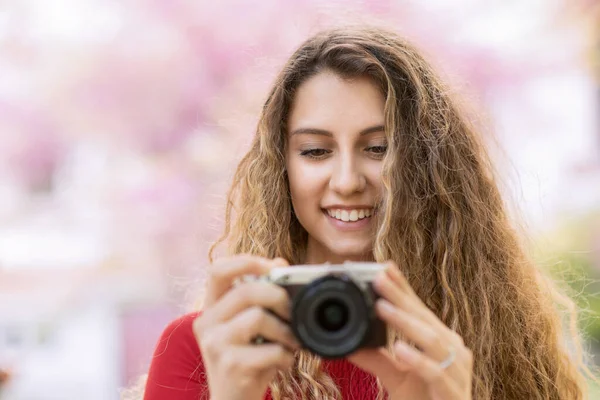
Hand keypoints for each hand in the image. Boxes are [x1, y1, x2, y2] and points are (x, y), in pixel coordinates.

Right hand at [192, 255, 300, 399]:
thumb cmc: (246, 361)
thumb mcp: (249, 327)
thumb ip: (260, 296)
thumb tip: (281, 263)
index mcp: (210, 309)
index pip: (217, 270)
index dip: (246, 261)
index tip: (274, 267)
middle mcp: (206, 323)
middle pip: (245, 291)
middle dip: (278, 297)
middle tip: (293, 312)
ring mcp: (215, 345)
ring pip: (258, 317)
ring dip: (286, 331)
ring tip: (291, 342)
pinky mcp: (231, 365)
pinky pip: (270, 349)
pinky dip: (286, 355)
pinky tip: (283, 362)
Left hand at [349, 262, 472, 399]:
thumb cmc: (428, 399)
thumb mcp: (397, 377)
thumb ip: (377, 360)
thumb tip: (350, 344)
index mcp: (440, 340)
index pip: (419, 308)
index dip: (403, 287)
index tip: (384, 267)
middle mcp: (452, 349)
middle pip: (423, 317)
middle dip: (399, 296)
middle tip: (378, 278)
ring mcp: (456, 369)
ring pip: (430, 339)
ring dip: (405, 321)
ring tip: (382, 307)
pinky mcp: (453, 391)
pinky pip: (435, 372)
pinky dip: (417, 359)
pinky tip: (400, 350)